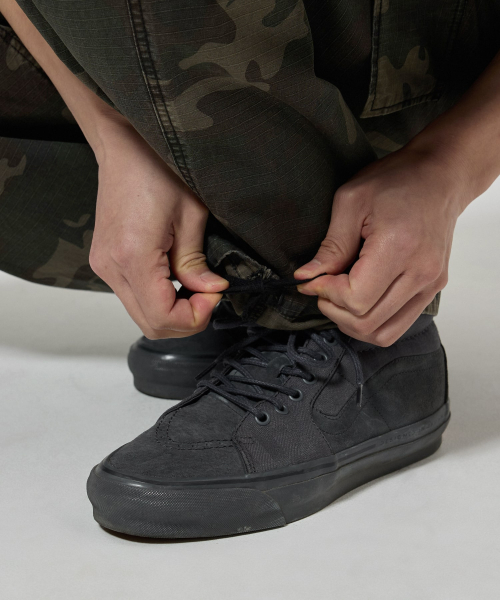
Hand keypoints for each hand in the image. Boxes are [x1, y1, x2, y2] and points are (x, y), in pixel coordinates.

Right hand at [89, 122, 227, 338]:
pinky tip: (176, 278)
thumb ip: (196, 261)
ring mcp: (105, 265)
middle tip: (209, 295)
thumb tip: (210, 291)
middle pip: (150, 324)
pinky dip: (159, 298)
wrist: (125, 147)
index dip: (195, 318)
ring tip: (196, 285)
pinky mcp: (106, 261)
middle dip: (186, 320)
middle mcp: (112, 267)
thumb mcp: (191, 214)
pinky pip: (134, 296)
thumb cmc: (157, 168)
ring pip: (142, 314)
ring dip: (173, 311)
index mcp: (133, 256)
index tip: (214, 296)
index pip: (162, 317)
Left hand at [294, 146, 469, 345]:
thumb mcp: (351, 201)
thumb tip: (306, 278)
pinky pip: (398, 325)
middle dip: (334, 310)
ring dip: (352, 322)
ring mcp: (430, 284)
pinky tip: (359, 298)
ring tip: (339, 296)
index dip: (327, 294)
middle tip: (322, 287)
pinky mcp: (432, 288)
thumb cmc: (396, 180)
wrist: (440, 176)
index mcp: (399, 249)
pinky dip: (372, 321)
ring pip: (383, 333)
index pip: (356, 300)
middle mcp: (421, 273)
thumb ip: (330, 246)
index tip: (315, 278)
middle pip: (367, 322)